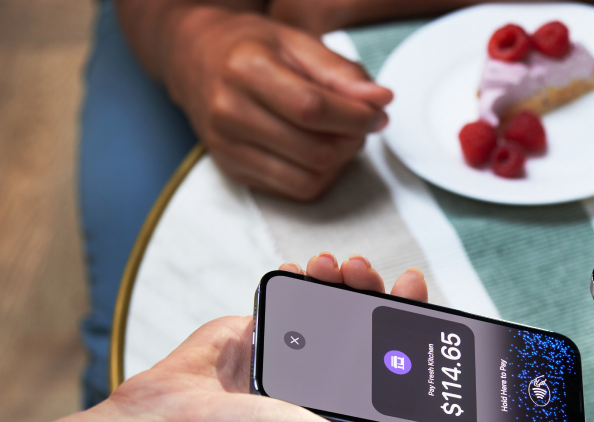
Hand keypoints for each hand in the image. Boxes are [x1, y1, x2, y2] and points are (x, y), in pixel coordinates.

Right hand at [108, 253, 469, 421]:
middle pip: (369, 326)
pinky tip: (305, 270)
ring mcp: (291, 357)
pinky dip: (298, 280)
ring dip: (341, 280)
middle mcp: (326, 386)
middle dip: (376, 293)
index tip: (416, 294)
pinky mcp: (255, 335)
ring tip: (339, 266)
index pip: (398, 364)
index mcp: (352, 415)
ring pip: (331, 306)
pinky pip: (287, 298)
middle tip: (374, 272)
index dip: (413, 328)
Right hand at [164, 9, 391, 199]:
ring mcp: (227, 146)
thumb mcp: (297, 42)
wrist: (195, 60)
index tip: (377, 113)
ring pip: (309, 178)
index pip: (313, 109)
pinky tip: (320, 151)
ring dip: (340, 163)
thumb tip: (381, 100)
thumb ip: (341, 71)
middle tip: (360, 124)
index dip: (356, 117)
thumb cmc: (252, 48)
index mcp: (245, 70)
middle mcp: (229, 112)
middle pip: (315, 150)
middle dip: (353, 141)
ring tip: (341, 136)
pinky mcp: (232, 170)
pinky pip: (294, 191)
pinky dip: (320, 176)